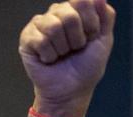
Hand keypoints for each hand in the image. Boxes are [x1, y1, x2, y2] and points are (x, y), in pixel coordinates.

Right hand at [19, 1, 115, 116]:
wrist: (71, 91)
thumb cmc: (86, 67)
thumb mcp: (103, 40)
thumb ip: (105, 16)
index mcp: (74, 10)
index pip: (83, 1)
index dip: (91, 24)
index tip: (91, 38)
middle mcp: (56, 13)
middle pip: (69, 15)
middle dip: (77, 39)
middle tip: (75, 49)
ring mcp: (40, 24)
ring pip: (53, 27)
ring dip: (63, 49)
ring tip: (62, 55)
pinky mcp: (27, 37)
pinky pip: (41, 40)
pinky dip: (50, 56)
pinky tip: (49, 59)